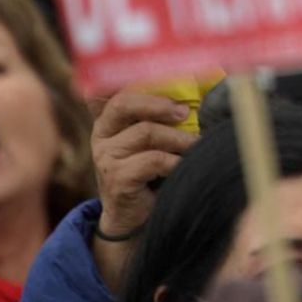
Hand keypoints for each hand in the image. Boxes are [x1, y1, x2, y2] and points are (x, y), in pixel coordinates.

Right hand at [88, 87, 196, 289]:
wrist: (134, 219)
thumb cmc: (150, 173)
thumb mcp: (152, 142)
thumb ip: (163, 119)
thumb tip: (199, 91)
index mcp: (108, 119)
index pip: (115, 90)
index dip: (136, 81)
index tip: (167, 81)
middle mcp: (101, 134)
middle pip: (124, 103)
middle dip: (158, 103)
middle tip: (185, 112)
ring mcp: (105, 157)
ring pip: (145, 133)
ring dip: (178, 138)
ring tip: (197, 145)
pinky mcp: (116, 179)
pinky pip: (152, 160)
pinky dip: (174, 161)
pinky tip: (183, 166)